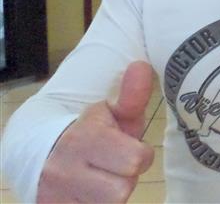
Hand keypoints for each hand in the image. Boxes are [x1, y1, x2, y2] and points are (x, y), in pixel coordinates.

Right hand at [37, 62, 155, 202]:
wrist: (39, 151)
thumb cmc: (89, 130)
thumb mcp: (111, 111)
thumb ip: (131, 95)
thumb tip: (141, 66)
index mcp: (85, 139)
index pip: (136, 159)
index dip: (141, 155)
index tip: (131, 147)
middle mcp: (66, 170)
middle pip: (123, 190)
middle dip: (126, 177)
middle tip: (116, 166)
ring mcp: (57, 195)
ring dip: (112, 194)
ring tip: (104, 178)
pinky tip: (91, 192)